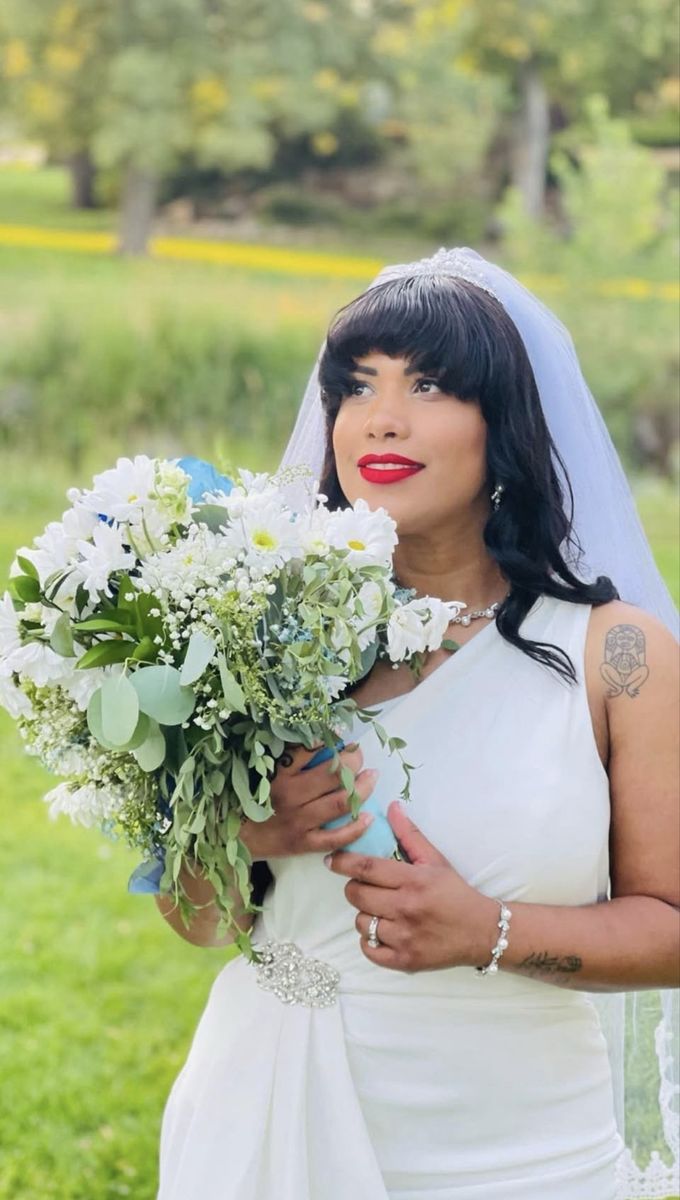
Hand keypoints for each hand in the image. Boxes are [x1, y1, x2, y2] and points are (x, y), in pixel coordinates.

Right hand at [240, 741, 377, 860]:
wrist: (234, 838)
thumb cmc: (249, 800)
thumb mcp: (262, 772)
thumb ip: (286, 755)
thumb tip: (318, 736)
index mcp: (278, 774)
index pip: (312, 749)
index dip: (332, 740)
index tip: (342, 737)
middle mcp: (290, 796)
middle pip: (334, 774)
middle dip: (353, 760)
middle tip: (358, 755)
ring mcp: (299, 821)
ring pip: (340, 803)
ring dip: (363, 788)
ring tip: (371, 777)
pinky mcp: (304, 844)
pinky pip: (337, 837)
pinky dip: (357, 827)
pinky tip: (370, 817)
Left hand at [324, 800, 497, 971]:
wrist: (482, 932)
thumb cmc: (456, 893)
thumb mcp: (436, 860)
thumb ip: (410, 835)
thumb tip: (391, 808)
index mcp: (413, 880)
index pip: (366, 867)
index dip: (344, 862)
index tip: (332, 860)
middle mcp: (406, 908)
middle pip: (357, 895)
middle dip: (355, 888)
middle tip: (367, 887)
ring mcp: (404, 937)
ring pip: (360, 922)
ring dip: (365, 915)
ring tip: (382, 911)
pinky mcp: (404, 961)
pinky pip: (368, 950)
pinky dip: (370, 941)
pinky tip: (383, 932)